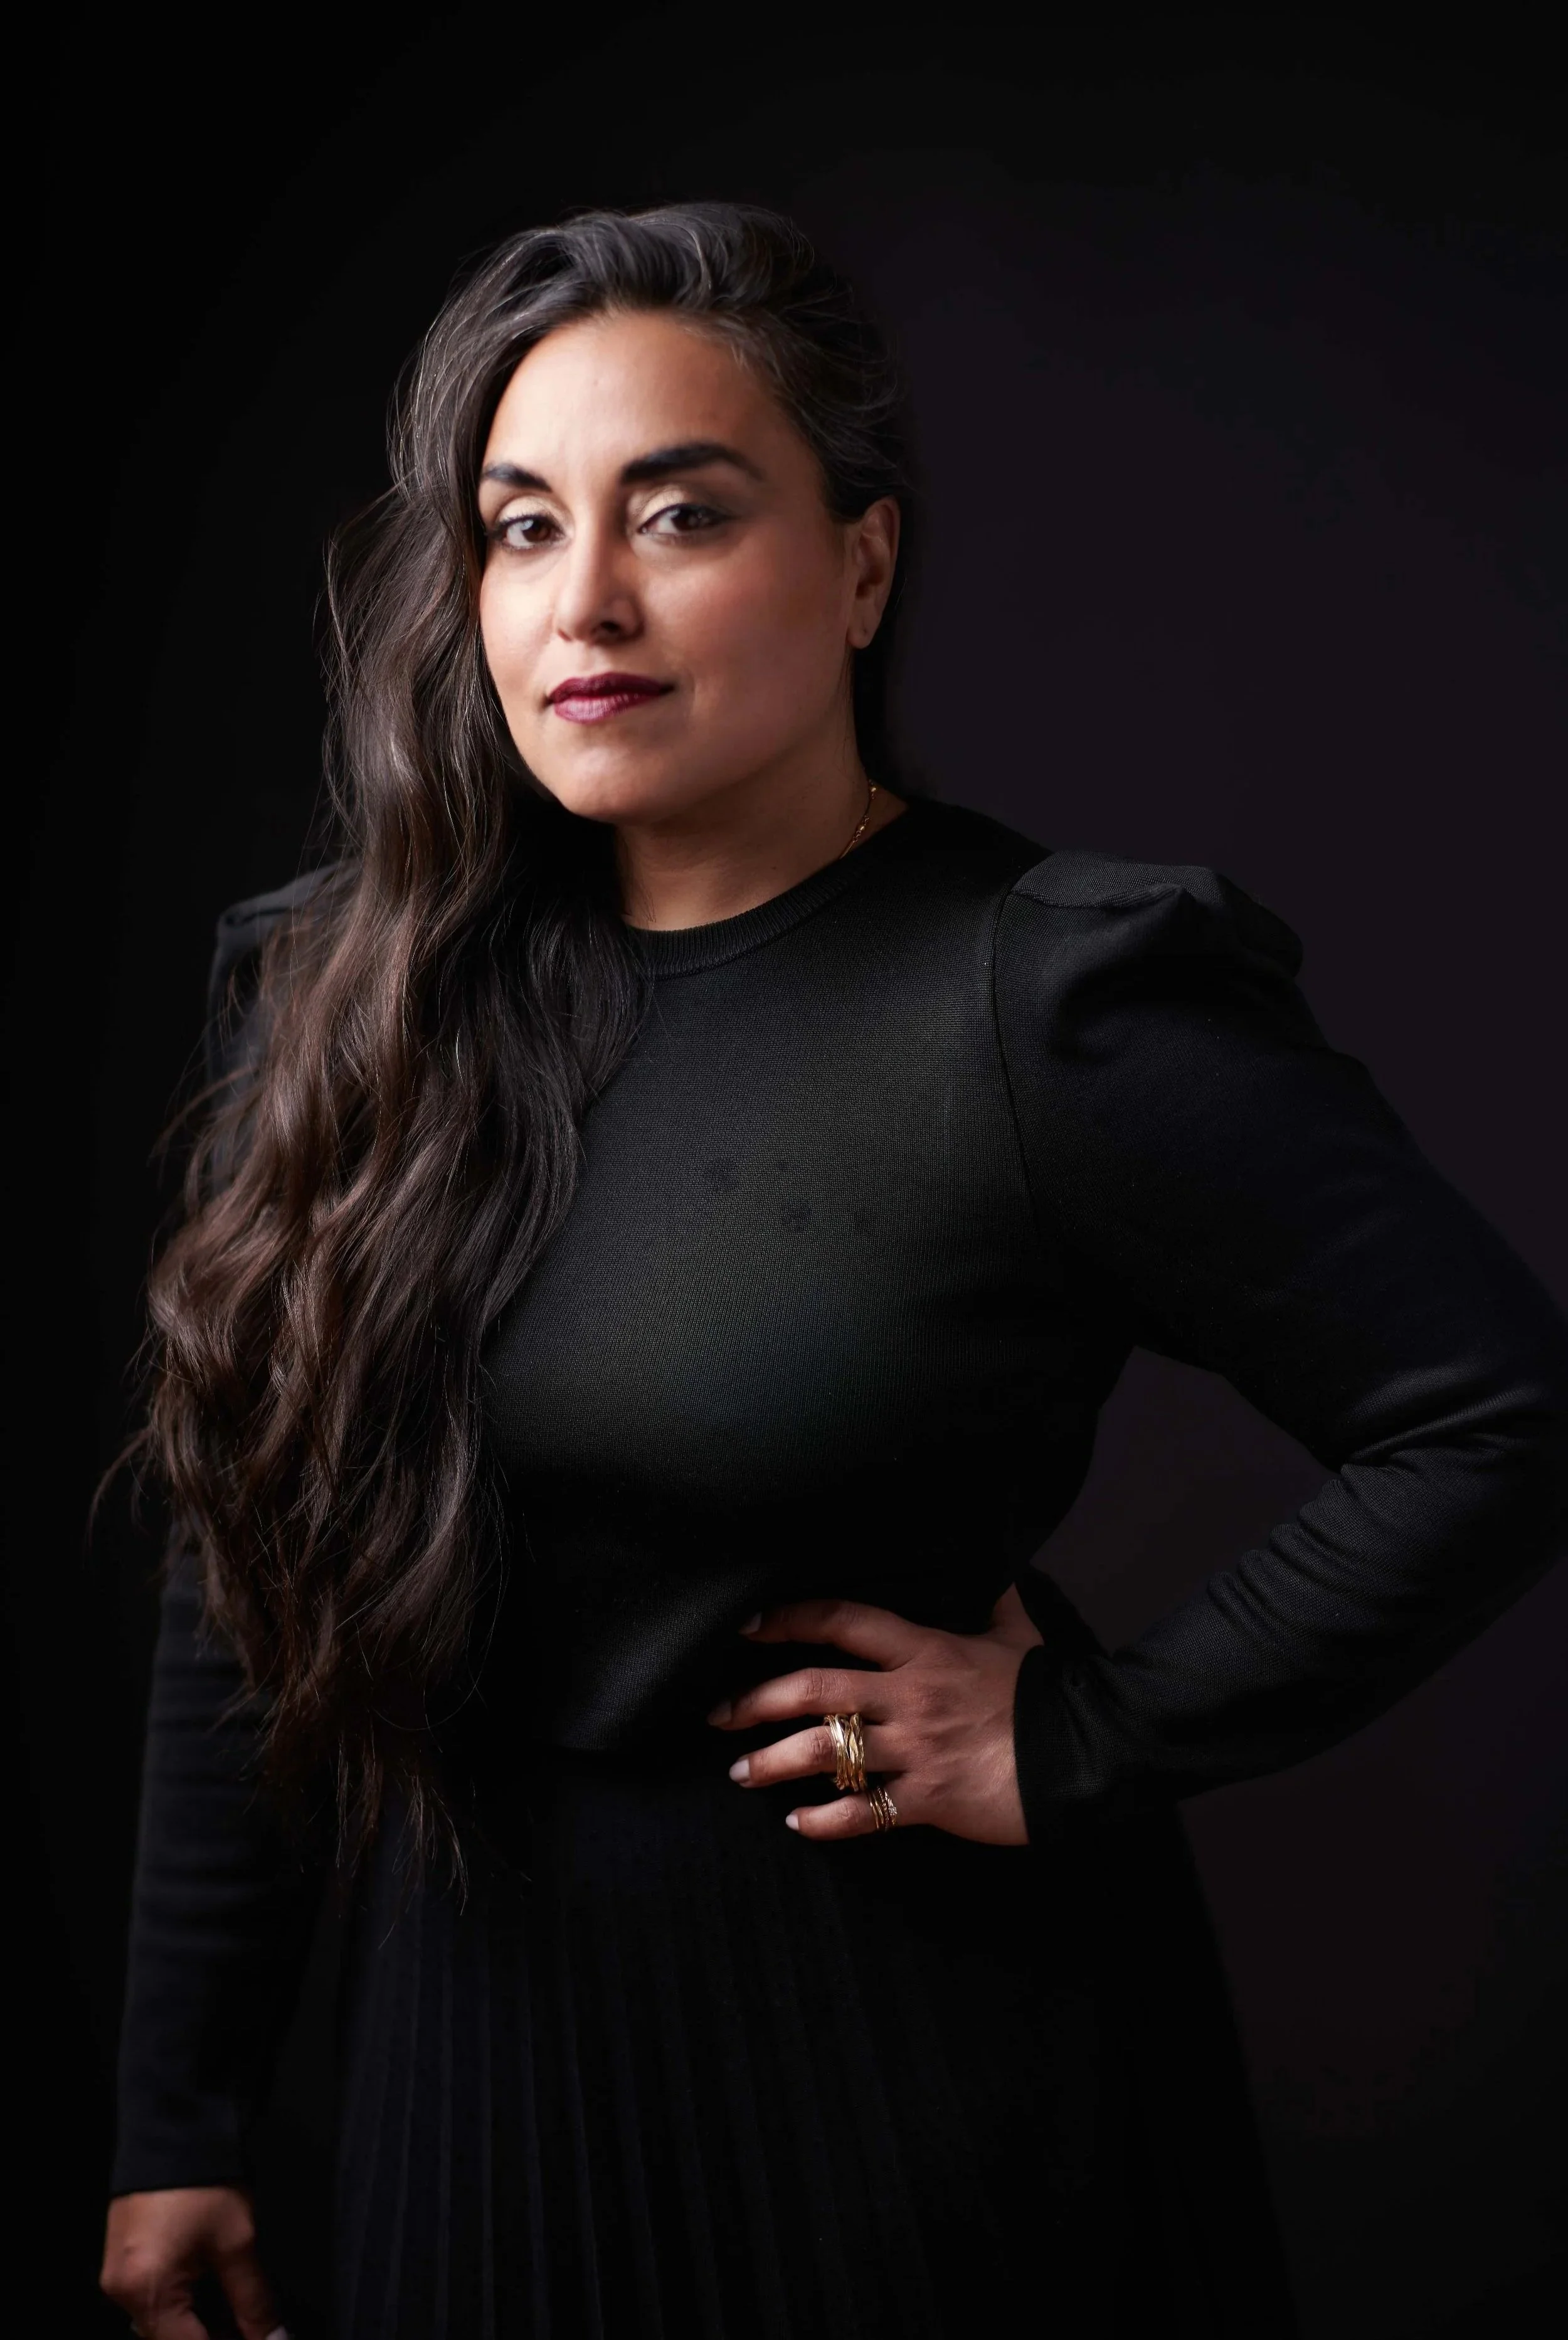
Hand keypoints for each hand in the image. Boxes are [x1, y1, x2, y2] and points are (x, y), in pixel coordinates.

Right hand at [101, 2187, 285, 2339]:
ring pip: (163, 2323)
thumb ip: (253, 2300)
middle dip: (215, 2336)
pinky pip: (153, 2300)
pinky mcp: (123, 2261)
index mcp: (146, 2291)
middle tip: (253, 2328)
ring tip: (239, 2313)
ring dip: (199, 2324)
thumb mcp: (237, 2242)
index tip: (259, 2338)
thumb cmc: (204, 2178)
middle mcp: (121, 2292)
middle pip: (171, 2339)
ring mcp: (117, 2277)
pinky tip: (216, 2294)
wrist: (174, 2125)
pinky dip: (184, 2304)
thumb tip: (272, 2337)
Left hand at [708, 1582, 1045, 1844]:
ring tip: (742, 1774)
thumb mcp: (1018, 1635)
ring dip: (772, 1763)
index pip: (843, 1622)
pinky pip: (862, 1813)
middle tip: (718, 1714)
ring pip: (824, 1751)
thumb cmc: (1047, 1692)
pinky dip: (824, 1821)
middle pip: (814, 1689)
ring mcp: (915, 1749)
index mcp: (925, 1650)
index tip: (748, 1626)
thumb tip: (996, 1569)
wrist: (1085, 1753)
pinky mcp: (928, 1799)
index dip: (790, 1619)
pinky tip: (800, 1824)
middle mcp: (909, 1696)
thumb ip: (996, 1602)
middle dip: (756, 1701)